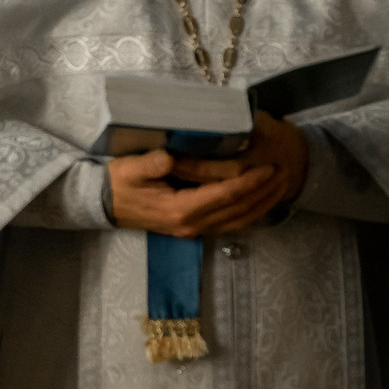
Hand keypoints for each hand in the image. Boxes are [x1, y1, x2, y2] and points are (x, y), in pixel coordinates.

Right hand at [107, 147, 282, 238]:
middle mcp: (190, 224)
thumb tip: (169, 158)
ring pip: (237, 221)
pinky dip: (248, 215)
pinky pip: (228, 225)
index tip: (270, 167)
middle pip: (237, 210)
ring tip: (281, 187)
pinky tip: (260, 204)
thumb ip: (150, 164)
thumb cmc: (117, 182)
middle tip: (285, 173)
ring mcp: (191, 230)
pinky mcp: (190, 229)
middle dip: (264, 193)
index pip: (224, 195)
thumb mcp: (129, 169)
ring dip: (261, 205)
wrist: (103, 204)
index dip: (249, 182)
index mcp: (179, 208)